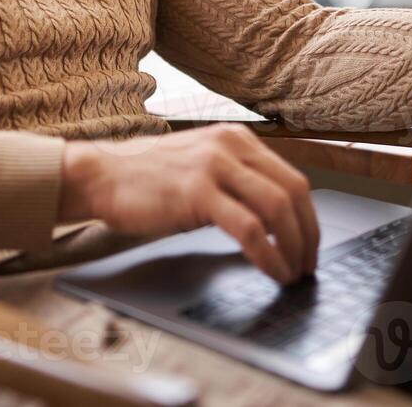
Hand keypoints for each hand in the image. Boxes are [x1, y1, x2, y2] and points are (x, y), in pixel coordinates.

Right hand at [59, 124, 319, 283]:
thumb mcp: (202, 166)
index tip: (310, 245)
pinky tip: (271, 270)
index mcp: (236, 138)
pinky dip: (267, 255)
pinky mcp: (197, 192)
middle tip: (308, 265)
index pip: (292, 178)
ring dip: (293, 247)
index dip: (308, 217)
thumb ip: (236, 180)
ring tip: (292, 273)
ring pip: (277, 208)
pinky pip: (249, 228)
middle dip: (308, 234)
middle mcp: (231, 146)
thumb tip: (274, 220)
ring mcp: (214, 166)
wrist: (101, 175)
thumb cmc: (147, 178)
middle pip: (293, 191)